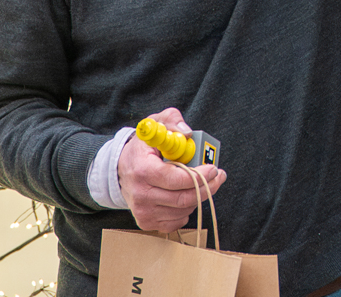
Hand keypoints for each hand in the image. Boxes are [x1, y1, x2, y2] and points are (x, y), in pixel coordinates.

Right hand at [118, 108, 227, 231]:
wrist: (121, 169)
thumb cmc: (143, 147)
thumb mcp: (156, 123)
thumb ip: (172, 120)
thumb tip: (188, 132)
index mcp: (143, 170)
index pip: (175, 179)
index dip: (198, 176)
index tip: (213, 168)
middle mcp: (141, 195)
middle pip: (182, 198)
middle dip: (206, 187)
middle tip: (218, 177)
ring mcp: (143, 211)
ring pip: (182, 210)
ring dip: (198, 197)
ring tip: (202, 183)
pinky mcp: (146, 221)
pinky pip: (176, 221)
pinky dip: (187, 209)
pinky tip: (186, 195)